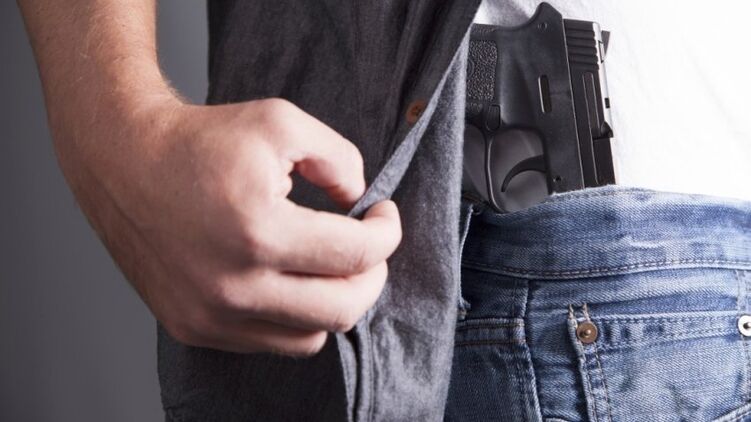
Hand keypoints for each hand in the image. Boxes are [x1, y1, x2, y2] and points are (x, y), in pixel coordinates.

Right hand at [78, 97, 401, 355]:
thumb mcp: (282, 123)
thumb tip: (360, 202)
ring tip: (329, 265)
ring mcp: (210, 315)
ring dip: (334, 301)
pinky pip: (268, 342)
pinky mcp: (193, 327)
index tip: (382, 214)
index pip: (356, 255)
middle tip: (368, 245)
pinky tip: (289, 279)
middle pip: (343, 308)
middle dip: (372, 275)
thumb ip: (340, 160)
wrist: (124, 160)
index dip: (386, 232)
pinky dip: (293, 316)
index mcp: (258, 231)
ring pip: (311, 337)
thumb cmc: (200, 140)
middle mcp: (233, 286)